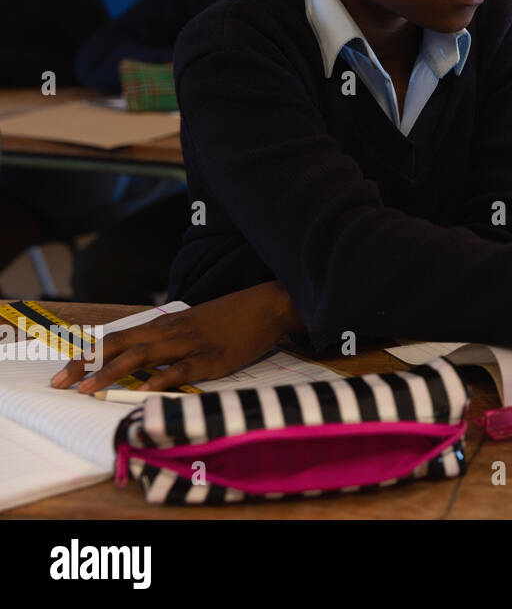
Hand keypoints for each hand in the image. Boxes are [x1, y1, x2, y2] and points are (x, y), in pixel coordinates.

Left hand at [50, 281, 302, 392]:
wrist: (265, 306)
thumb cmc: (229, 317)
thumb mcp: (190, 325)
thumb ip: (166, 341)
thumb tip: (140, 362)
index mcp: (162, 326)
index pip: (115, 339)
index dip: (87, 355)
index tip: (63, 372)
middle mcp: (169, 333)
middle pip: (118, 347)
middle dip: (87, 365)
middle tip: (60, 383)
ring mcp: (189, 346)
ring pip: (141, 358)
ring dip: (111, 373)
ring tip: (87, 390)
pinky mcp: (210, 359)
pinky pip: (180, 371)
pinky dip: (159, 381)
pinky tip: (143, 391)